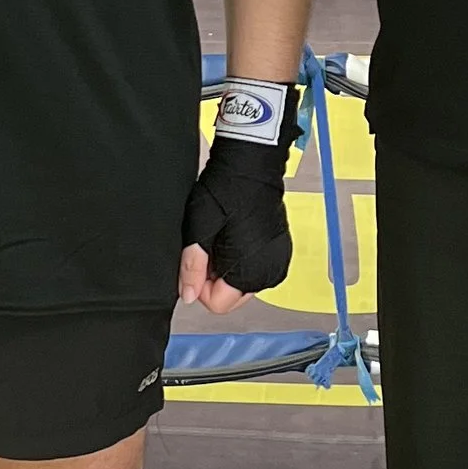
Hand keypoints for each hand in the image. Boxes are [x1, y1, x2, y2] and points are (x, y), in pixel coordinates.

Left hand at [179, 138, 294, 313]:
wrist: (251, 165)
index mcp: (251, 271)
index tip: (199, 259)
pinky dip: (241, 258)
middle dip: (214, 278)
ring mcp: (277, 261)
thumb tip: (187, 296)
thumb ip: (191, 268)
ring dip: (227, 267)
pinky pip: (254, 268)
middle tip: (211, 246)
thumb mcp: (198, 230)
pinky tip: (237, 234)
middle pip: (231, 296)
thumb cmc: (227, 190)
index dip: (200, 284)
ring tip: (224, 237)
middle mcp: (270, 272)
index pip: (218, 304)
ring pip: (240, 283)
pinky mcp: (280, 251)